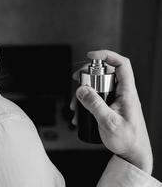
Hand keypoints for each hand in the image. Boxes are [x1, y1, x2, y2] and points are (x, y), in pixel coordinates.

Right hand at [71, 50, 152, 173]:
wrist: (132, 154)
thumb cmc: (128, 140)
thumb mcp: (108, 122)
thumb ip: (94, 105)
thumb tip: (81, 90)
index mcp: (127, 92)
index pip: (121, 65)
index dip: (107, 55)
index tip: (90, 56)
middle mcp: (122, 93)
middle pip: (105, 73)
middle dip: (88, 76)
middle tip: (76, 81)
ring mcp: (116, 100)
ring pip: (98, 86)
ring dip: (84, 92)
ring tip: (76, 105)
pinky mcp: (111, 106)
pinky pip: (97, 98)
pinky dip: (86, 101)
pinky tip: (80, 113)